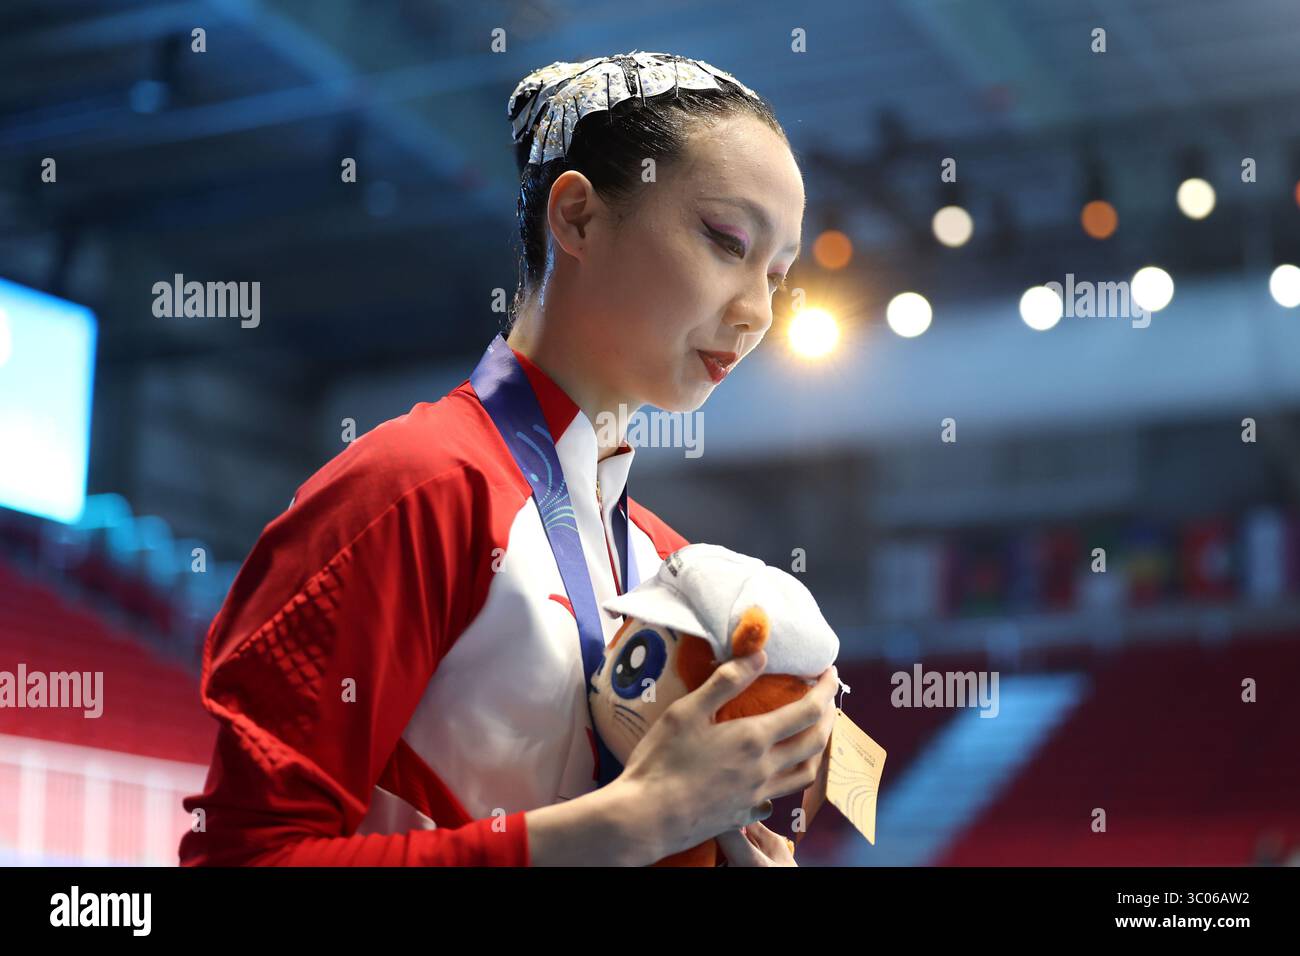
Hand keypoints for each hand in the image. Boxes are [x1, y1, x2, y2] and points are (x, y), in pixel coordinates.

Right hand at [614, 652, 838, 862]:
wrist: (646, 818)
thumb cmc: (661, 761)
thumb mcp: (687, 711)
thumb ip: (725, 682)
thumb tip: (759, 656)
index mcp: (753, 739)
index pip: (808, 711)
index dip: (825, 689)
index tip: (831, 672)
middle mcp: (764, 770)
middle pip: (814, 743)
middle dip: (828, 716)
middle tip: (827, 698)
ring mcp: (755, 796)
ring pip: (804, 775)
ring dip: (816, 751)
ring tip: (811, 735)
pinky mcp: (742, 815)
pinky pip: (777, 799)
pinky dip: (785, 782)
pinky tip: (772, 777)